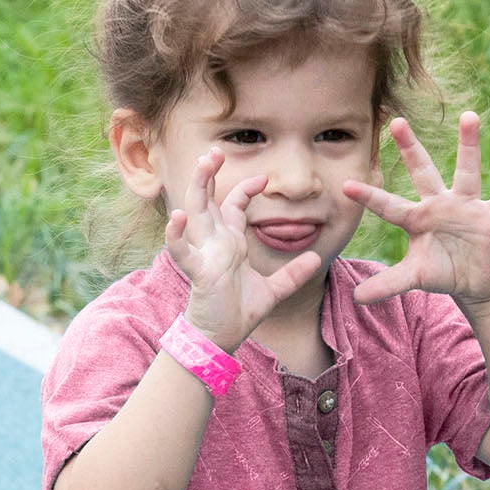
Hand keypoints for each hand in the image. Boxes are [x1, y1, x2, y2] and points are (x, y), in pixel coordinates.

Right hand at [165, 147, 322, 353]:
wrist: (221, 338)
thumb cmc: (239, 312)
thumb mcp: (274, 290)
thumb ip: (293, 274)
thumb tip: (314, 258)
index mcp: (229, 243)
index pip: (233, 205)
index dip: (245, 188)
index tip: (263, 178)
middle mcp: (214, 243)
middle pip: (208, 199)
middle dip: (210, 174)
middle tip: (216, 151)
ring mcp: (204, 254)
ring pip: (194, 213)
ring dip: (197, 188)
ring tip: (203, 165)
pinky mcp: (199, 272)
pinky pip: (183, 251)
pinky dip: (176, 236)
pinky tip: (175, 218)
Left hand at [341, 114, 489, 306]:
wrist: (476, 281)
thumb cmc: (441, 271)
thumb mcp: (414, 278)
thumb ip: (387, 284)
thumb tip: (356, 299)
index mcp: (417, 219)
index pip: (389, 206)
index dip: (369, 197)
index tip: (345, 186)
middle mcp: (440, 205)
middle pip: (423, 172)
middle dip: (410, 148)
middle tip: (395, 121)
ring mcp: (467, 206)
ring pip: (467, 171)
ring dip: (468, 144)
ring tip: (469, 116)